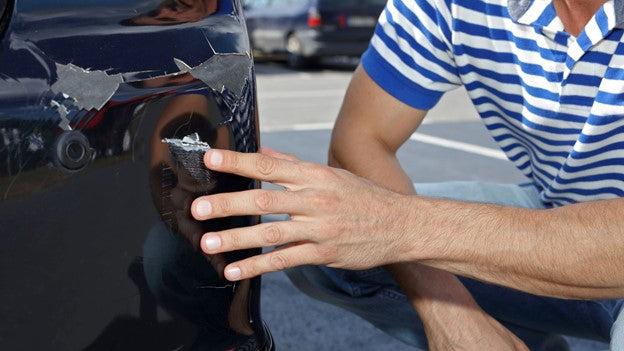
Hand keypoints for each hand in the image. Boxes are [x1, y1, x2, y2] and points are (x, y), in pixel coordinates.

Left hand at [191, 148, 412, 280]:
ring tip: (208, 243)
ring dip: (237, 239)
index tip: (212, 159)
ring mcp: (320, 228)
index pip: (270, 165)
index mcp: (315, 176)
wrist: (401, 224)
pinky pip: (285, 261)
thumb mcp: (332, 174)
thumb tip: (266, 152)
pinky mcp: (324, 253)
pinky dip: (258, 266)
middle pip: (265, 200)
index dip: (239, 162)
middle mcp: (315, 199)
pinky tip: (235, 271)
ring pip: (271, 234)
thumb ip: (295, 165)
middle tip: (197, 208)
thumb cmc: (364, 197)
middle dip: (228, 204)